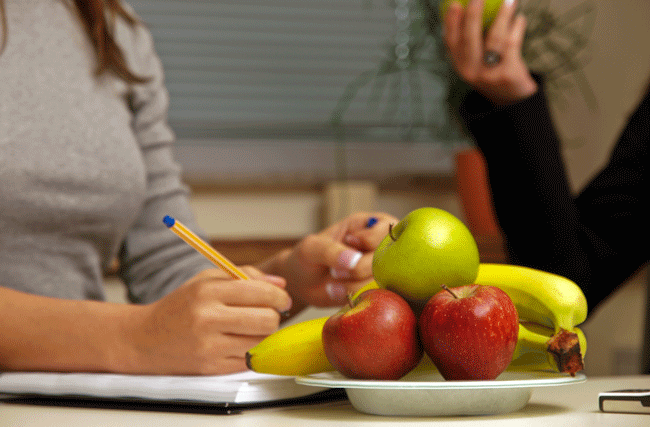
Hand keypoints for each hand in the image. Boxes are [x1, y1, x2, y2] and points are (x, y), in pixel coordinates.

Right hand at [124, 268, 291, 374]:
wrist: (144, 339)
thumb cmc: (180, 306)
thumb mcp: (206, 280)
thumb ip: (245, 276)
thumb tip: (281, 283)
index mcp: (207, 292)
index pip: (259, 291)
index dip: (279, 296)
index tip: (283, 299)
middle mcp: (208, 318)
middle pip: (266, 320)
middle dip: (274, 316)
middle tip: (268, 314)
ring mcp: (209, 346)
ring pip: (261, 341)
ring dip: (264, 335)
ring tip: (251, 327)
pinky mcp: (211, 368)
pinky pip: (248, 359)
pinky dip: (250, 350)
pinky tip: (239, 341)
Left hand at [266, 212, 397, 307]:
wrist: (302, 283)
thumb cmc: (307, 257)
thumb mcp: (312, 247)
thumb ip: (331, 251)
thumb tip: (355, 261)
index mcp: (369, 225)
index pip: (389, 227)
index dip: (370, 239)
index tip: (349, 241)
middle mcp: (380, 247)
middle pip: (389, 257)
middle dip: (359, 267)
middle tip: (336, 270)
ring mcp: (380, 270)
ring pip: (384, 280)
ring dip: (355, 285)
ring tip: (334, 283)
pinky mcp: (376, 289)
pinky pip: (377, 296)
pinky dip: (356, 297)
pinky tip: (339, 293)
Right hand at [443, 0, 537, 104]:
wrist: (512, 100)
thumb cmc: (493, 72)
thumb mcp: (476, 62)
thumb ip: (472, 41)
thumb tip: (471, 6)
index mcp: (460, 65)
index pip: (451, 42)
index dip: (451, 23)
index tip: (454, 4)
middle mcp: (471, 71)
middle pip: (469, 39)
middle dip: (472, 15)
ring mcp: (489, 74)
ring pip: (494, 39)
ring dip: (503, 16)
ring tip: (509, 0)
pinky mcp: (508, 74)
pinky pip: (512, 45)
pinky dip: (517, 28)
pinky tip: (519, 18)